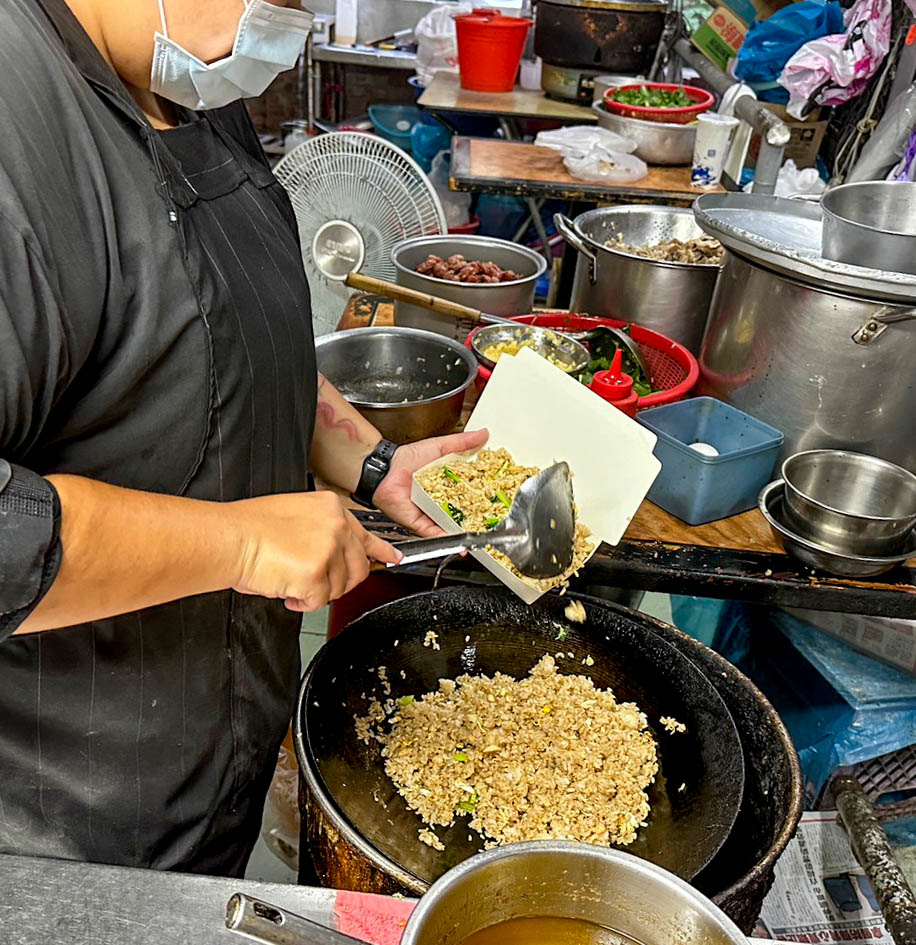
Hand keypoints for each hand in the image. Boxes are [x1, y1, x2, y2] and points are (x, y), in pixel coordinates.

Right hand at [230, 491, 400, 612]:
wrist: (229, 539)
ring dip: (315, 592)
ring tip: (290, 578)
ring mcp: (329, 549)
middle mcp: (336, 526)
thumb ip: (322, 531)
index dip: (381, 551)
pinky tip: (285, 588)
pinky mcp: (317, 574)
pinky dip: (302, 602)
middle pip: (358, 569)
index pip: (366, 534)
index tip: (393, 558)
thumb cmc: (250, 529)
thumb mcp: (295, 515)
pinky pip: (319, 601)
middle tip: (315, 583)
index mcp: (331, 508)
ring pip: (339, 588)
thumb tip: (335, 555)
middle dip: (338, 582)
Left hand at [372, 428, 488, 536]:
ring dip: (465, 532)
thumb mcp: (440, 447)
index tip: (499, 501)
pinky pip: (435, 534)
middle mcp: (442, 501)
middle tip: (493, 522)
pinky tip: (458, 541)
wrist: (386, 469)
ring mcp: (432, 514)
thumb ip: (462, 443)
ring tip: (480, 536)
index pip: (471, 493)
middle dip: (478, 519)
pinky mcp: (421, 524)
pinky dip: (446, 538)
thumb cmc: (408, 458)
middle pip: (464, 513)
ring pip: (452, 527)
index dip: (484, 497)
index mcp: (449, 485)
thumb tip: (483, 435)